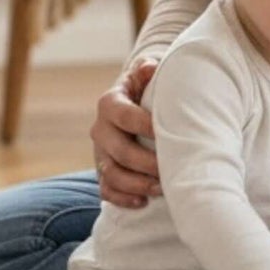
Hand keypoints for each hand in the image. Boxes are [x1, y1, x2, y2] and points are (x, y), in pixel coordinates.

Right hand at [90, 57, 160, 207]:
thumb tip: (150, 67)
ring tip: (162, 188)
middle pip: (118, 151)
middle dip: (146, 163)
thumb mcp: (146, 76)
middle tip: (170, 169)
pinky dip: (123, 199)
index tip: (169, 134)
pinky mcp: (103, 171)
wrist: (134, 103)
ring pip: (111, 174)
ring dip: (137, 184)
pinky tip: (143, 202)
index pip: (125, 116)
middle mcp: (100, 129)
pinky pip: (106, 190)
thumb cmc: (147, 89)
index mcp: (110, 103)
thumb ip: (148, 72)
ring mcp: (100, 153)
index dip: (146, 126)